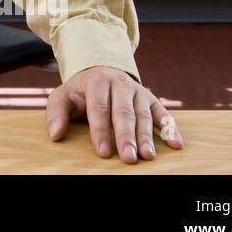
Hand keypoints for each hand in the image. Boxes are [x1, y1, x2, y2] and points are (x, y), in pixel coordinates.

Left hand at [45, 65, 183, 162]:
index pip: (98, 108)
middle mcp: (120, 83)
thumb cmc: (80, 92)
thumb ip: (56, 113)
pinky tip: (176, 144)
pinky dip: (171, 128)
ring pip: (143, 115)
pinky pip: (163, 114)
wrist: (100, 73)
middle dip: (126, 137)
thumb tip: (55, 135)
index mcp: (97, 81)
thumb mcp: (62, 96)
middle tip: (129, 159)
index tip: (102, 152)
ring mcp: (138, 91)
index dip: (100, 131)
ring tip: (148, 156)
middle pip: (123, 113)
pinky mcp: (152, 99)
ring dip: (147, 137)